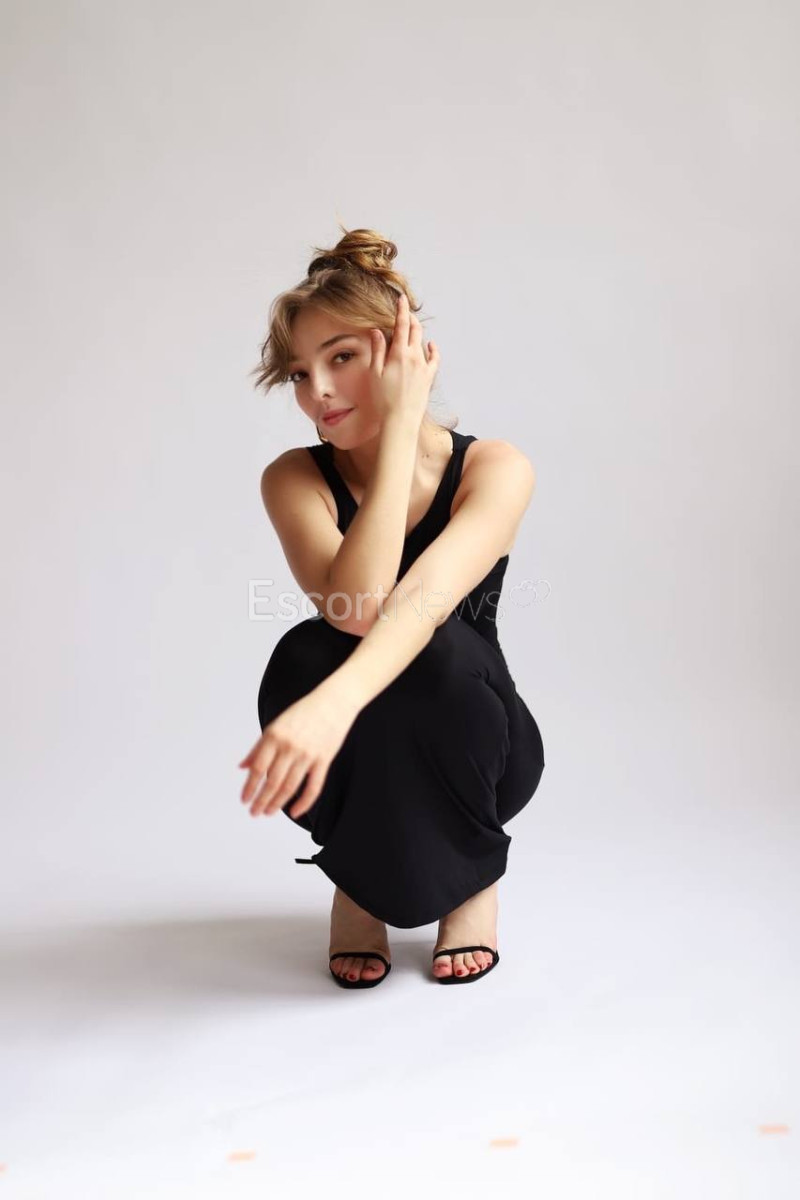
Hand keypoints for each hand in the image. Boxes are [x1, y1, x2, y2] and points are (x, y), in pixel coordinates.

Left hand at [238, 682, 360, 819]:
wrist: (333, 702)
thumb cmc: (304, 712)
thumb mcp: (275, 725)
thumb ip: (258, 748)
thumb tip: (243, 766)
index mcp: (274, 736)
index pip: (257, 768)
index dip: (249, 787)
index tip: (244, 800)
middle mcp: (289, 746)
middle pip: (272, 781)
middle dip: (261, 800)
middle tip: (254, 812)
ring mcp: (307, 754)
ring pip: (289, 787)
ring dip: (277, 803)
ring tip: (268, 812)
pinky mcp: (324, 760)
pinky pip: (313, 787)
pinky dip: (304, 802)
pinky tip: (294, 811)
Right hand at [368, 292, 439, 427]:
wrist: (401, 420)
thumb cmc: (383, 399)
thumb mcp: (374, 373)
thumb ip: (377, 350)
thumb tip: (377, 331)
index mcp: (399, 354)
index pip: (401, 325)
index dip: (401, 310)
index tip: (401, 299)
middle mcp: (414, 357)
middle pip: (415, 329)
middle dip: (410, 318)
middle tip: (405, 311)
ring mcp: (424, 367)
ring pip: (422, 342)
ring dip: (417, 332)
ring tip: (412, 327)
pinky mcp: (429, 377)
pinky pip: (434, 359)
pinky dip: (433, 349)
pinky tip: (431, 344)